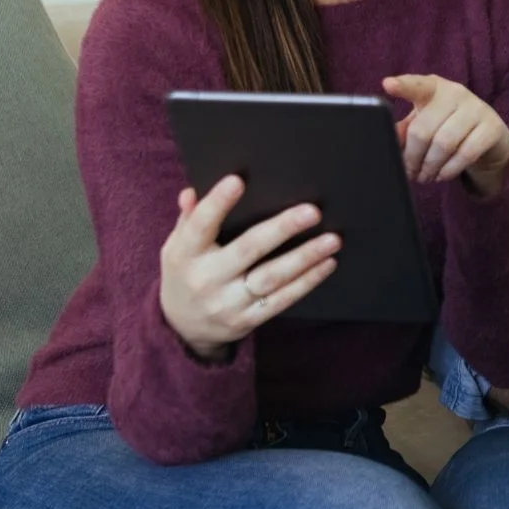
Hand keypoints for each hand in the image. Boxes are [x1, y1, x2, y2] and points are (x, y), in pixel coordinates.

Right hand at [159, 175, 340, 359]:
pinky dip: (307, 282)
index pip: (200, 225)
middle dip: (282, 229)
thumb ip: (188, 219)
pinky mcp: (247, 320)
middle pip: (248, 249)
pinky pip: (282, 300)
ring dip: (305, 257)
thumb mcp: (176, 246)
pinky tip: (326, 264)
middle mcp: (206, 279)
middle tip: (312, 211)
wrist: (182, 328)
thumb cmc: (185, 273)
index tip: (238, 180)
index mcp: (185, 254)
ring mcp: (228, 303)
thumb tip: (192, 192)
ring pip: (272, 277)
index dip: (217, 203)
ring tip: (331, 239)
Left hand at [381, 74, 508, 196]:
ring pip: (444, 143)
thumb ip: (405, 130)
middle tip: (411, 173)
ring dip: (430, 166)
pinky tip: (442, 175)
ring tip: (425, 177)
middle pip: (423, 129)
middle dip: (413, 157)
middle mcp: (456, 93)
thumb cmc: (449, 127)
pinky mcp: (492, 128)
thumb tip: (390, 140)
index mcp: (434, 88)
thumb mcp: (425, 124)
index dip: (402, 86)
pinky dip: (449, 169)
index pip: (417, 85)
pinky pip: (466, 153)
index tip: (387, 85)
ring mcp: (477, 108)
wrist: (491, 138)